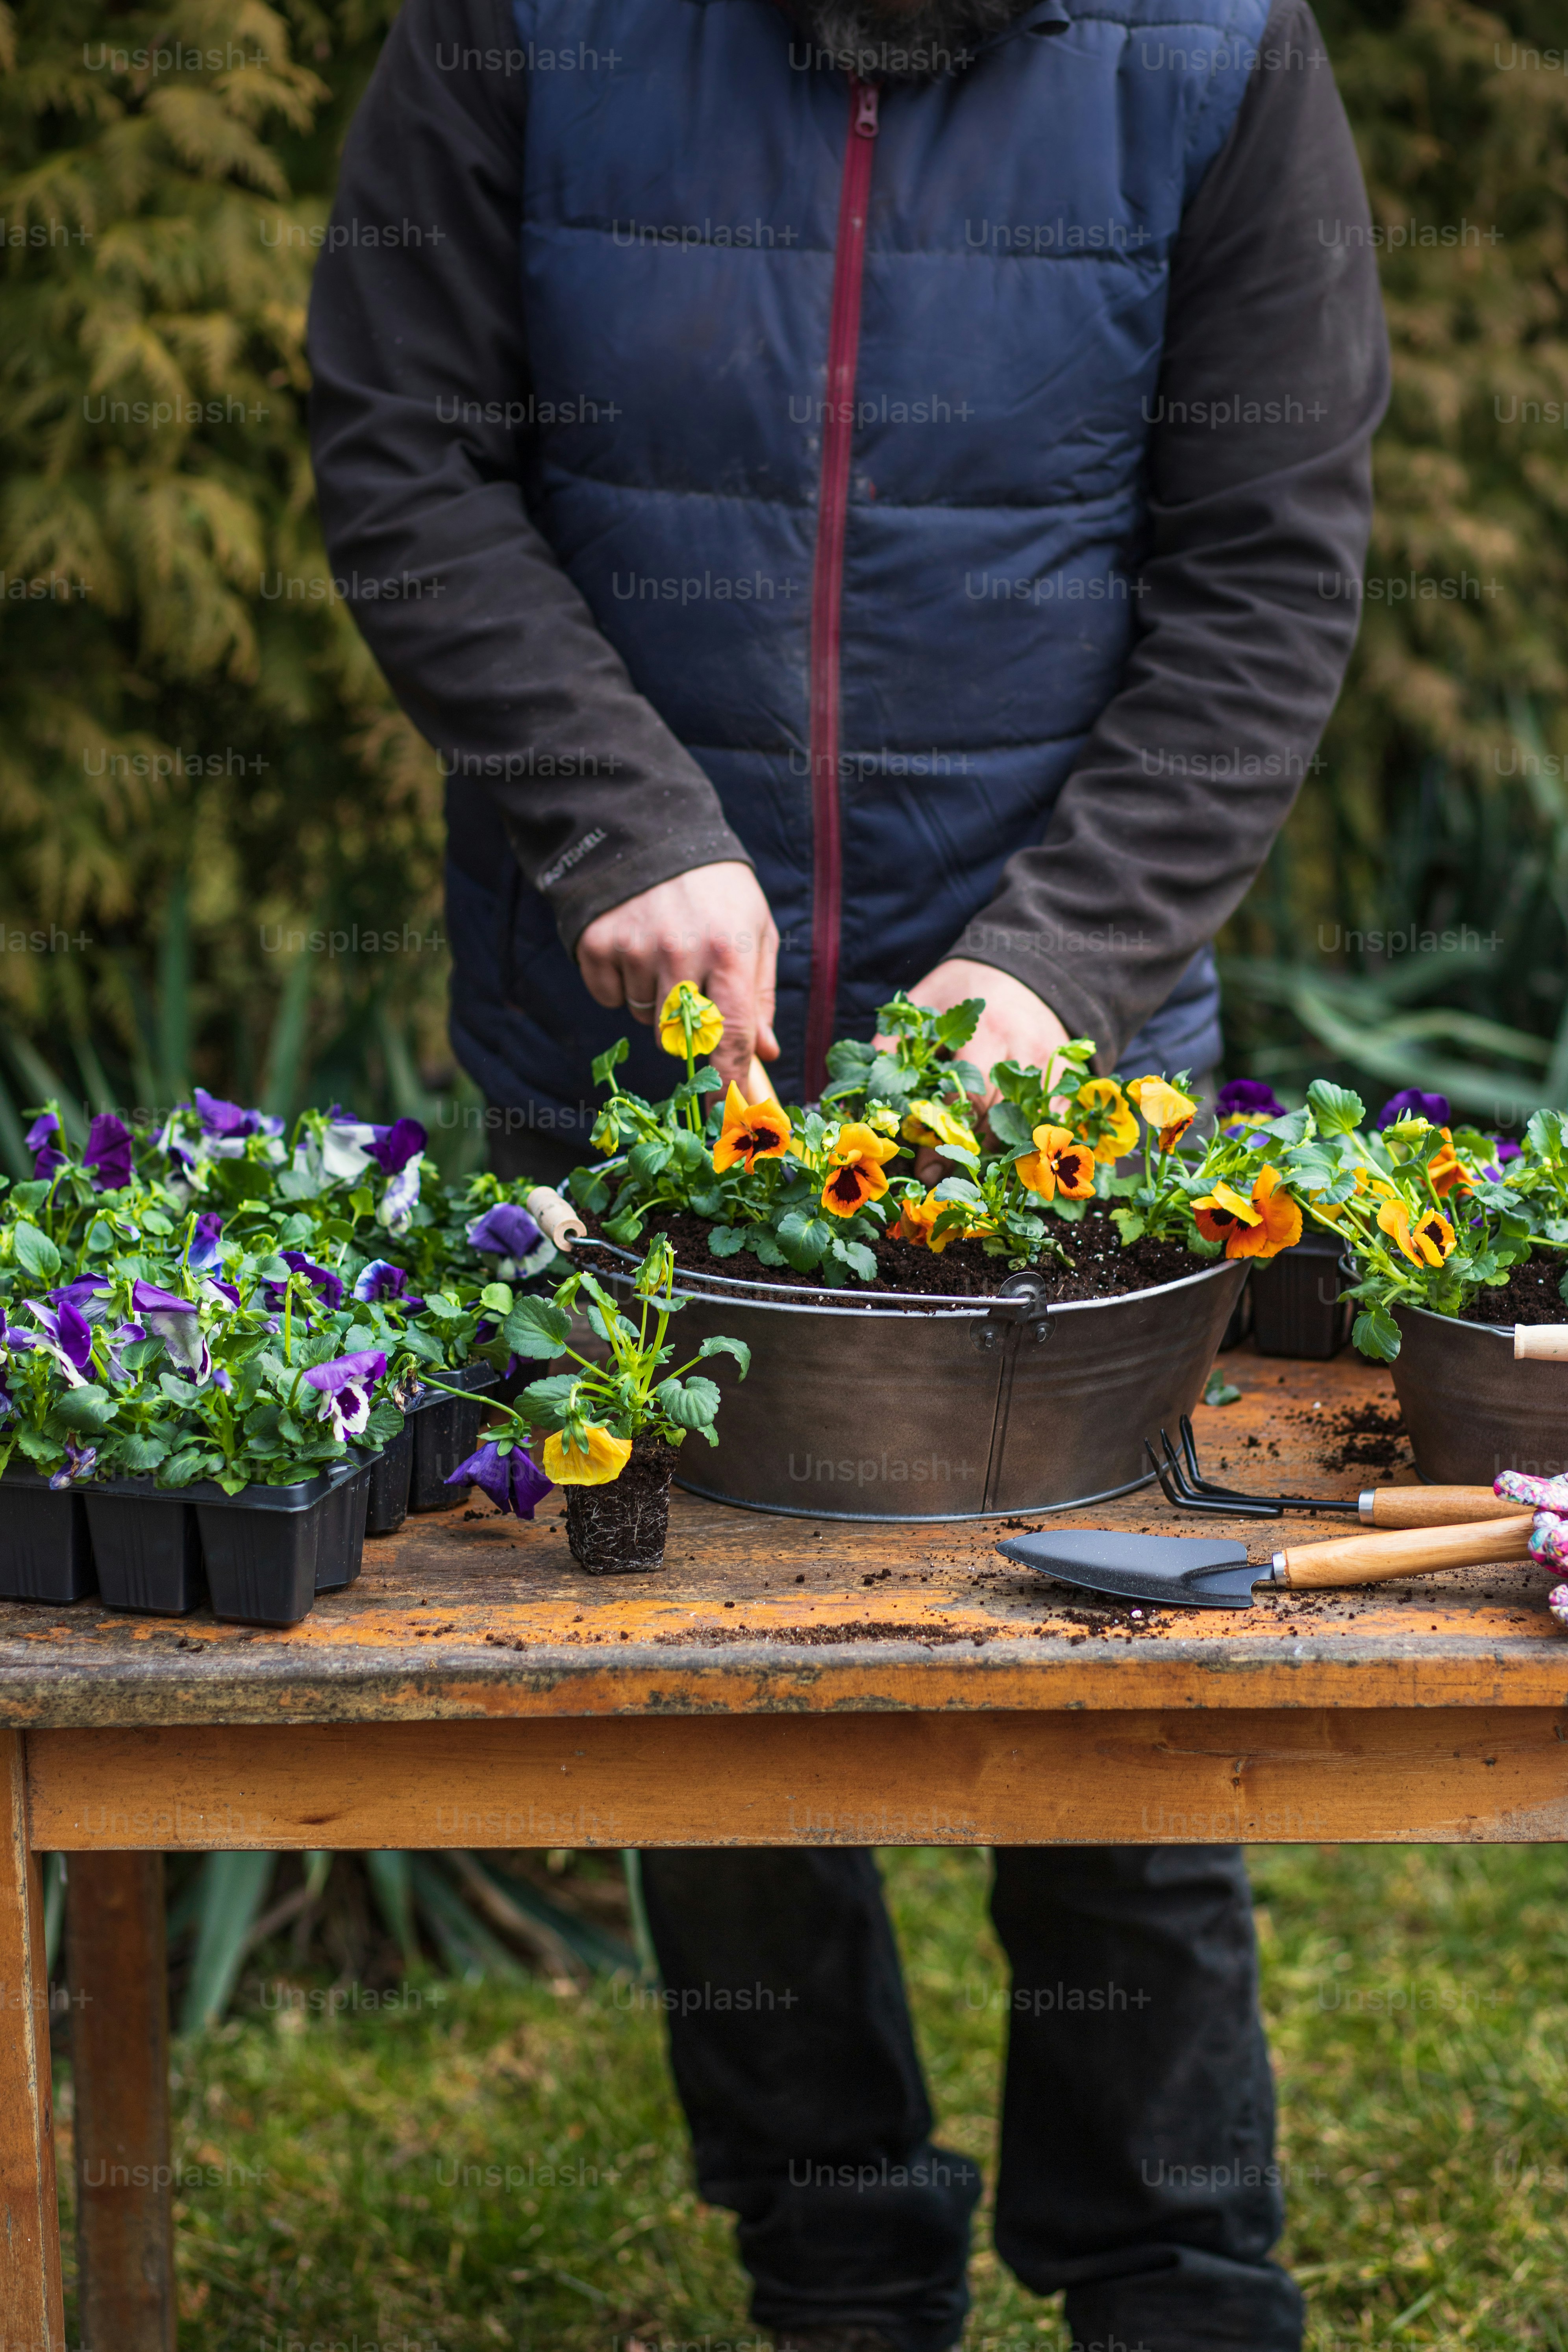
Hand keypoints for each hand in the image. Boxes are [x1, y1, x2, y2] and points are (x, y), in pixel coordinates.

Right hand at [577, 861, 778, 1091]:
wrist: (649, 829)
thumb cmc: (715, 886)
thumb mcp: (755, 928)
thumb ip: (760, 994)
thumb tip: (764, 1054)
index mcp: (729, 950)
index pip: (732, 1036)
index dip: (729, 1081)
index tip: (728, 1114)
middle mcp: (679, 953)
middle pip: (682, 1038)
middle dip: (690, 1029)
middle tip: (693, 983)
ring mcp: (633, 949)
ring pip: (644, 1017)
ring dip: (656, 1000)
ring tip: (664, 948)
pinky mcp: (595, 944)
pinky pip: (608, 995)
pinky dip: (619, 982)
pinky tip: (633, 943)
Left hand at [896, 958, 1070, 1182]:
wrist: (1026, 964)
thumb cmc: (966, 985)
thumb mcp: (926, 1000)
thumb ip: (896, 1039)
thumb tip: (868, 1085)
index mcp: (986, 1032)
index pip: (967, 1101)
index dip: (944, 1140)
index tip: (924, 1168)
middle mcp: (1023, 1049)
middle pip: (998, 1120)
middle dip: (967, 1154)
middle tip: (940, 1178)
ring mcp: (1051, 1062)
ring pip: (1029, 1124)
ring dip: (1001, 1154)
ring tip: (972, 1172)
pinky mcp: (1068, 1071)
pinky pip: (1057, 1117)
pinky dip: (1036, 1138)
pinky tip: (1013, 1157)